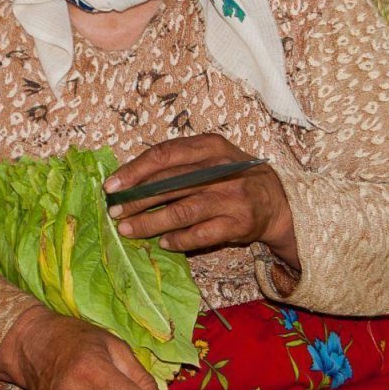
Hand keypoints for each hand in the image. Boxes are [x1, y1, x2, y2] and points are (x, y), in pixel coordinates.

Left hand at [105, 134, 299, 270]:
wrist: (276, 200)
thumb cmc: (232, 176)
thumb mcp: (211, 157)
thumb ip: (178, 163)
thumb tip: (131, 180)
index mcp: (210, 146)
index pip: (164, 155)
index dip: (134, 171)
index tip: (112, 186)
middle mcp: (221, 169)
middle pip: (169, 185)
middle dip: (136, 200)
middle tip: (115, 213)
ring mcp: (231, 197)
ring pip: (181, 211)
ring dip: (150, 223)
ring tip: (129, 230)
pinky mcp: (238, 224)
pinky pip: (201, 234)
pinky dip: (179, 240)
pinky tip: (163, 243)